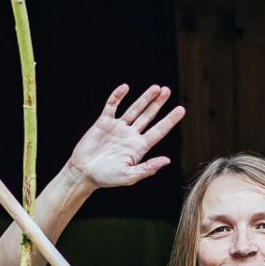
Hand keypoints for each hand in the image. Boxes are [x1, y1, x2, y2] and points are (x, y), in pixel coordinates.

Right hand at [65, 84, 185, 189]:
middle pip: (148, 116)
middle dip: (158, 103)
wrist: (83, 173)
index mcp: (139, 147)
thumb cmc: (106, 178)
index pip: (158, 131)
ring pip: (134, 109)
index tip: (181, 109)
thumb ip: (148, 168)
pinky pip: (112, 106)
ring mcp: (118, 127)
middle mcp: (131, 135)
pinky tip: (125, 88)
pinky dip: (117, 97)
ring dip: (144, 98)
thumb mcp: (129, 176)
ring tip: (156, 88)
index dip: (170, 120)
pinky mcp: (103, 123)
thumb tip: (167, 160)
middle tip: (167, 90)